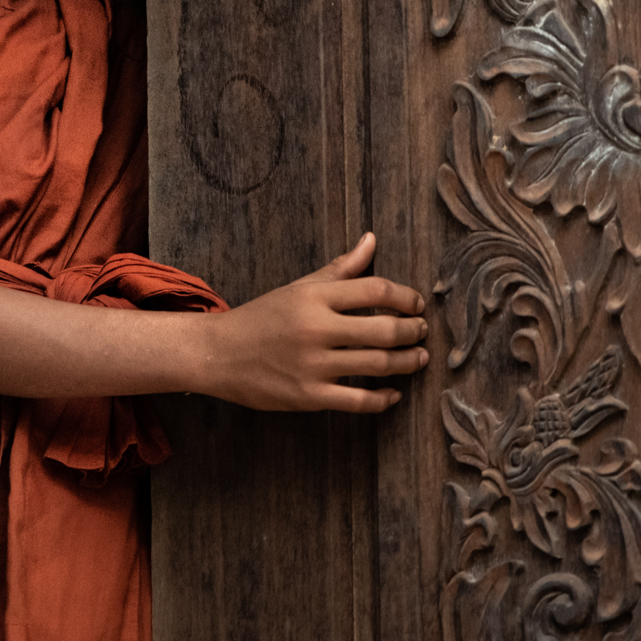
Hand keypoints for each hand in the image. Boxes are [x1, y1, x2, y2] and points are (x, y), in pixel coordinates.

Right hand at [200, 233, 428, 412]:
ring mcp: (312, 364)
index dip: (405, 297)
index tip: (417, 304)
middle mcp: (315, 328)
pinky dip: (383, 399)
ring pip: (378, 365)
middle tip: (423, 332)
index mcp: (314, 297)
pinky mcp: (307, 395)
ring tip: (419, 359)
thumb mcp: (299, 288)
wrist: (217, 353)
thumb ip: (340, 269)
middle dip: (413, 332)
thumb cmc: (262, 318)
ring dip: (408, 363)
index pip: (375, 290)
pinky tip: (393, 394)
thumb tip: (371, 240)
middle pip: (384, 330)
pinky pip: (358, 400)